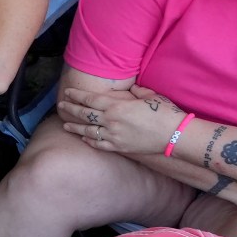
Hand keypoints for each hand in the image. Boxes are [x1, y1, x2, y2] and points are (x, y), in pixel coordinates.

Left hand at [57, 83, 181, 156]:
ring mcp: (114, 136)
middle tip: (60, 106)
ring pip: (88, 131)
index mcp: (117, 106)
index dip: (77, 96)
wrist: (175, 135)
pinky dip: (89, 141)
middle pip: (84, 115)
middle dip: (70, 109)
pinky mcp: (119, 147)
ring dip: (75, 128)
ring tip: (65, 125)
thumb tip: (130, 88)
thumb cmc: (165, 113)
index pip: (90, 100)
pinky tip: (83, 139)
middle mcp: (111, 121)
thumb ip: (136, 91)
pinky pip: (99, 144)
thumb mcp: (150, 96)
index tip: (67, 92)